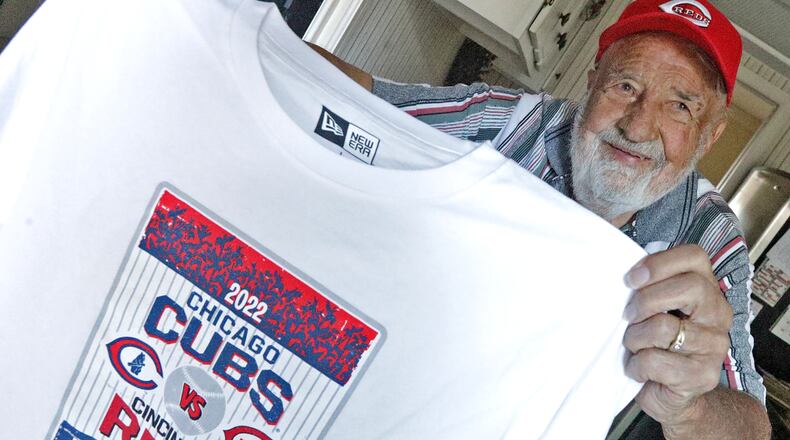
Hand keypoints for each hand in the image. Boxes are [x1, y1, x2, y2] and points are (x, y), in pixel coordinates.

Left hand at [621, 244, 732, 425]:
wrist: (672, 395)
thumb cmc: (656, 345)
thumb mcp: (654, 310)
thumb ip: (648, 288)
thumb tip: (622, 271)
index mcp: (706, 290)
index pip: (695, 257)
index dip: (659, 263)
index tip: (630, 279)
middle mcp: (717, 314)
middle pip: (688, 287)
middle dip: (645, 301)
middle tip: (629, 316)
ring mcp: (714, 346)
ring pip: (664, 327)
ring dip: (635, 338)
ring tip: (634, 346)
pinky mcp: (702, 375)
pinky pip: (655, 361)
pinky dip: (636, 365)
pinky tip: (639, 369)